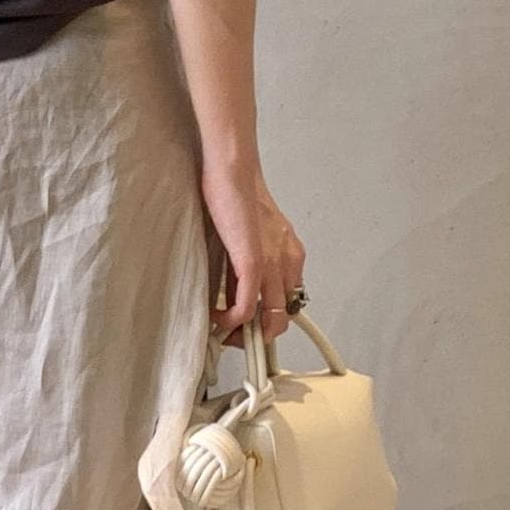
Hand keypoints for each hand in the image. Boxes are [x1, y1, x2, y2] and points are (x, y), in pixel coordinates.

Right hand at [200, 164, 305, 346]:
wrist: (233, 172)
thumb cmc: (236, 197)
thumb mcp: (249, 238)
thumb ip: (247, 267)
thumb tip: (233, 297)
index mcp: (292, 255)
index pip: (289, 303)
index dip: (268, 322)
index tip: (247, 328)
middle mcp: (289, 263)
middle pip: (283, 318)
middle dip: (258, 336)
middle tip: (233, 337)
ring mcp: (274, 265)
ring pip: (271, 320)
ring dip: (245, 334)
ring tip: (223, 331)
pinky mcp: (254, 263)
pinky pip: (248, 308)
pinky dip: (232, 321)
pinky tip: (217, 318)